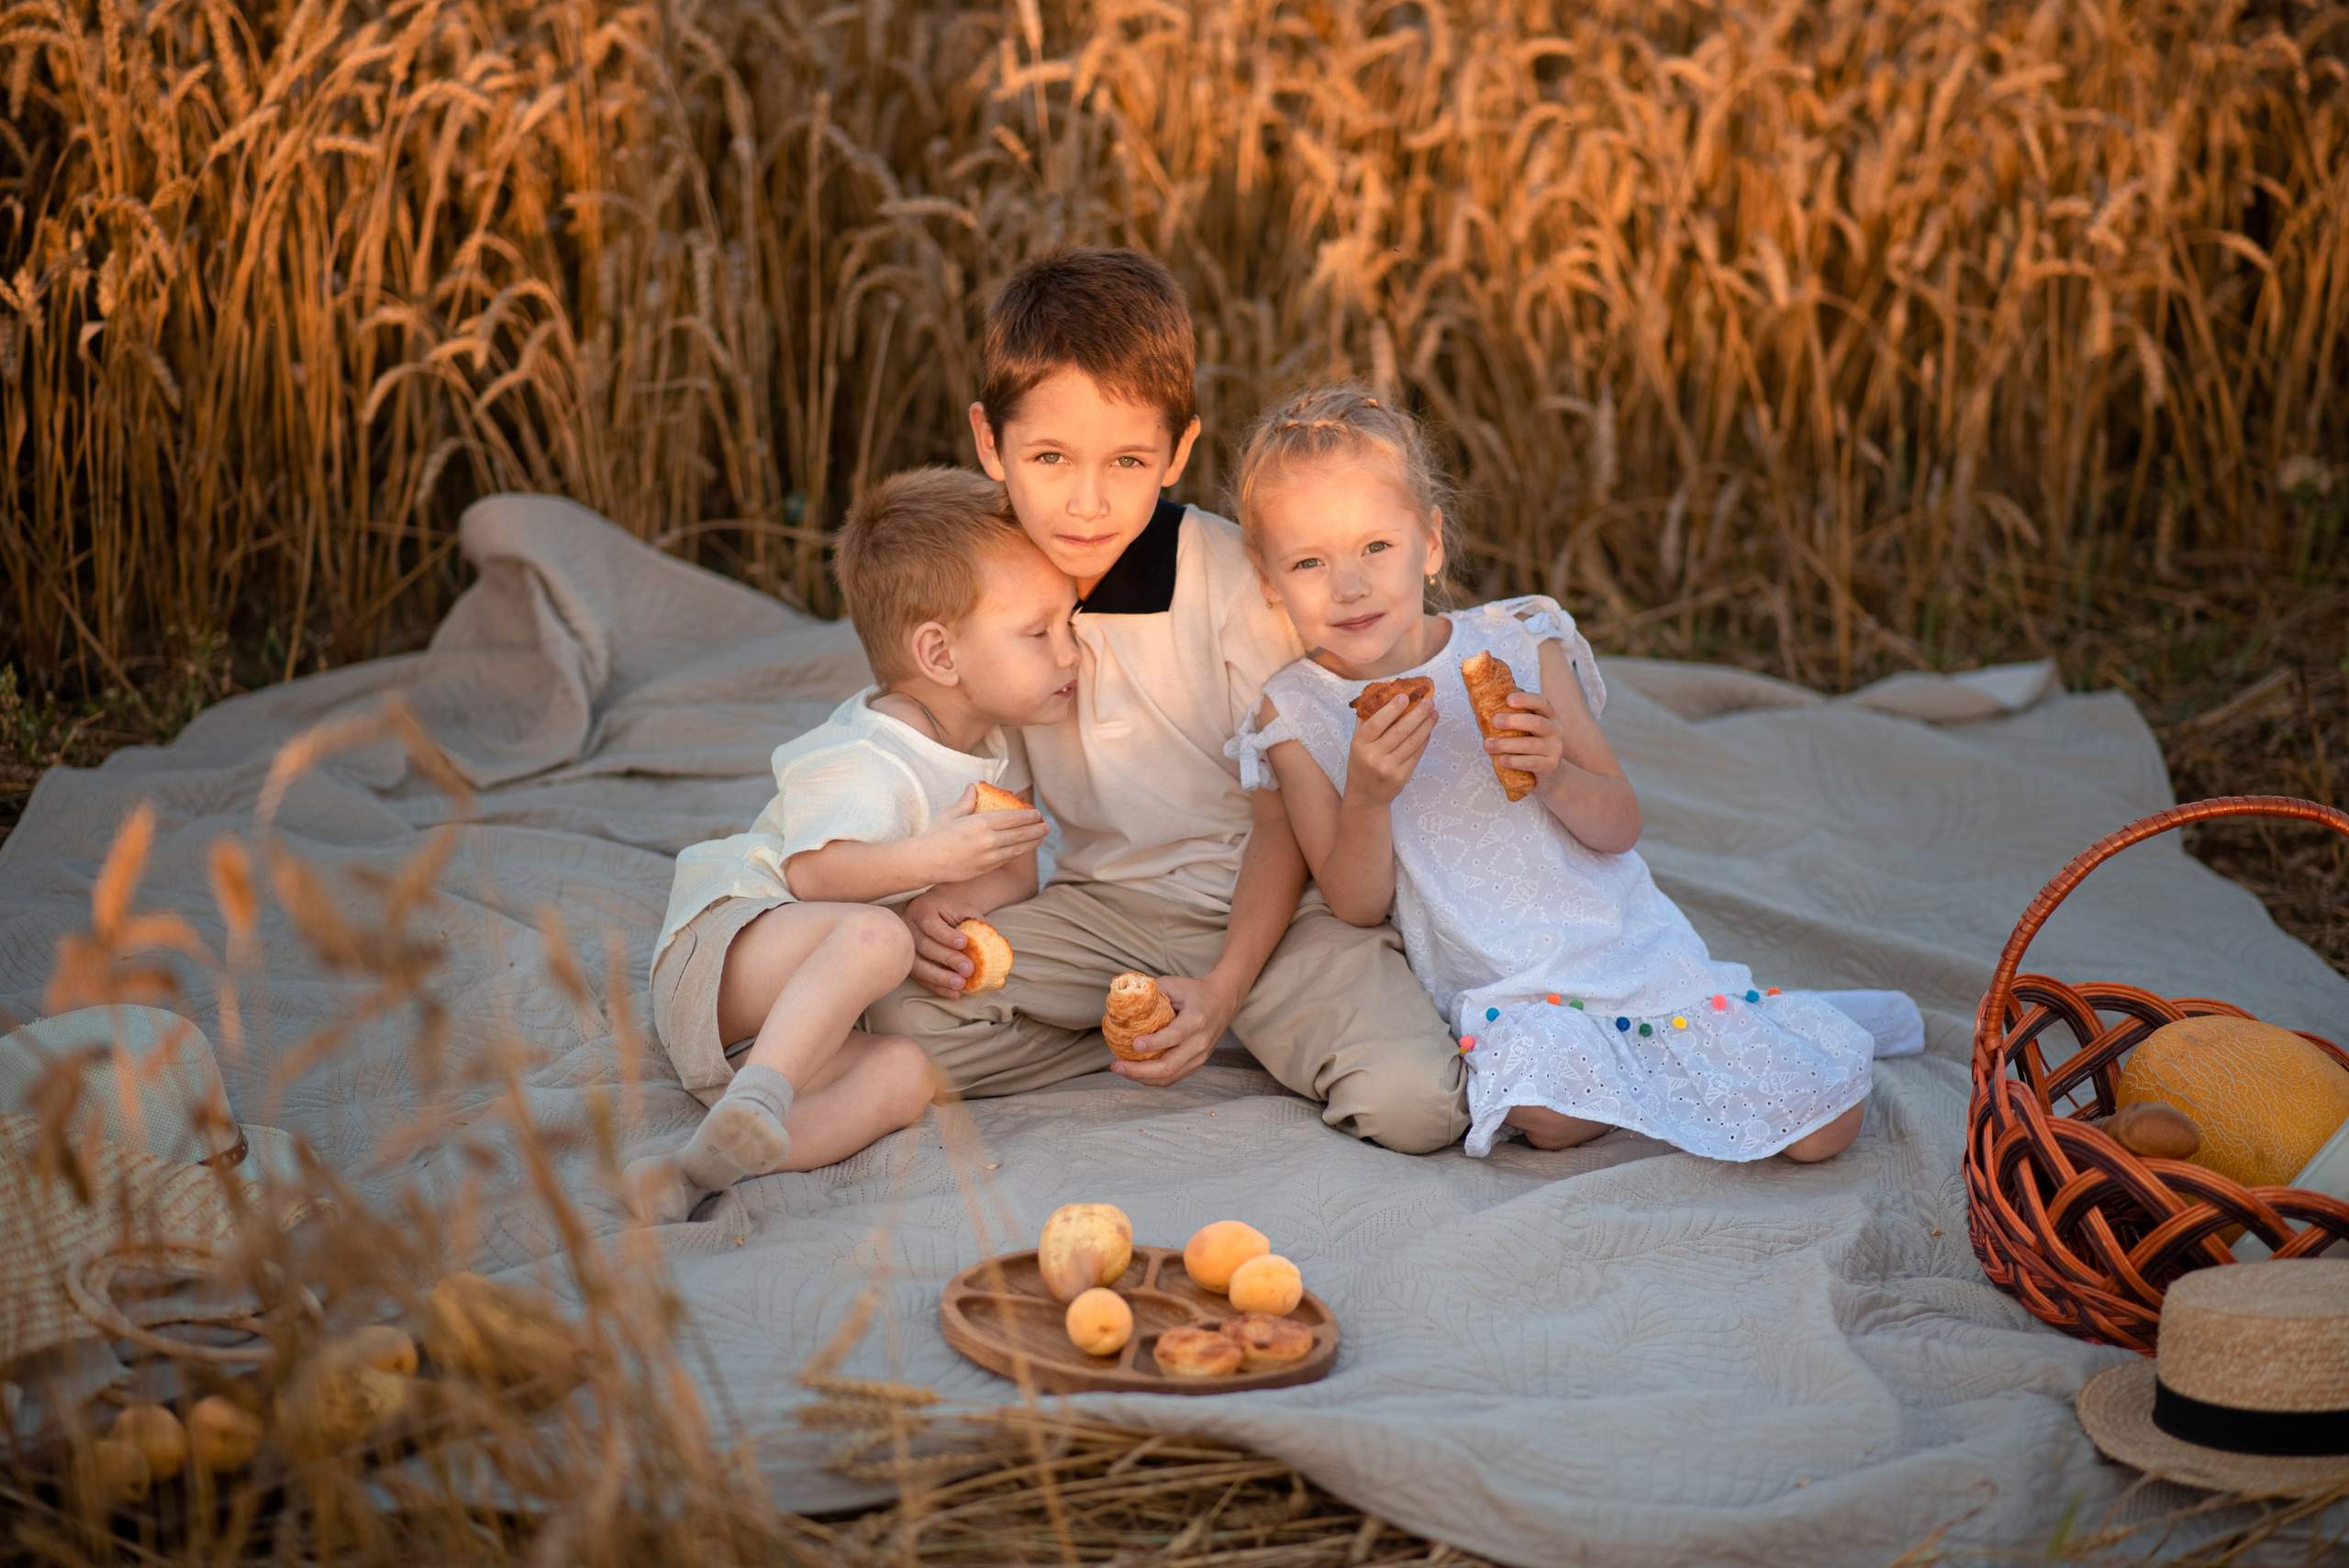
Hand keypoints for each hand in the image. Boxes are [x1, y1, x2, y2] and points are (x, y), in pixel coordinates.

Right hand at [901, 889, 986, 996]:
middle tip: (968, 969)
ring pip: (917, 965)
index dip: (945, 935)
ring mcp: (905, 946)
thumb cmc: (954, 911)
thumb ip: (975, 925)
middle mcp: (908, 926)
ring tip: (961, 984)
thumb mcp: (965, 911)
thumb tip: (994, 945)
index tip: (964, 943)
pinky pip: (919, 978)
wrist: (940, 911)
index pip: (929, 923)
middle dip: (947, 959)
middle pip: (923, 945)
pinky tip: (953, 993)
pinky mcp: (908, 963)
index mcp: (922, 908)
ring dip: (940, 978)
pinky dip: (937, 987)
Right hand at [909, 785, 1048, 885]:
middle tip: (1047, 826)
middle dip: (1036, 829)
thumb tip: (973, 786)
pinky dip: (1018, 852)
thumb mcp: (950, 814)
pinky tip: (1023, 848)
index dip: (1028, 816)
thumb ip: (966, 801)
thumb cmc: (935, 835)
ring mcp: (988, 857)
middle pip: (1020, 834)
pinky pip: (1007, 859)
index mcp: (980, 823)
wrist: (925, 862)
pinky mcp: (986, 869)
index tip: (1037, 814)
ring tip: (1042, 836)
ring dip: (1032, 842)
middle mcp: (988, 841)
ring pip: (1017, 849)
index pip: (1012, 818)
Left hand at [1110, 971, 1238, 1087]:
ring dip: (1142, 1077)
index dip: (1154, 1043)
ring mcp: (1200, 1056)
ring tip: (1121, 1069)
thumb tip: (1122, 1001)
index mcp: (1197, 1019)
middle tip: (1117, 1065)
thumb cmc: (1195, 991)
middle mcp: (1200, 1042)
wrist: (1223, 1000)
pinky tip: (1135, 1072)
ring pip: (1169, 1076)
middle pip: (1170, 1065)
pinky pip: (1172, 1078)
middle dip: (1140, 1070)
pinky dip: (1152, 1079)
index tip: (1134, 1044)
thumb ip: (1151, 992)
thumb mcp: (1174, 984)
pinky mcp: (1196, 1064)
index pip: (1175, 1036)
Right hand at [1344, 692, 1437, 806]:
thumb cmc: (1361, 762)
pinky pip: (1416, 754)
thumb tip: (1383, 692)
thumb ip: (1367, 719)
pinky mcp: (1402, 776)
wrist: (1365, 796)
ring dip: (1426, 725)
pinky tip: (1429, 729)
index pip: (1377, 723)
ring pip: (1412, 742)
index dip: (1392, 709)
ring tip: (1434, 713)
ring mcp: (1389, 768)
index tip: (1405, 696)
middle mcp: (1373, 756)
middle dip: (1417, 714)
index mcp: (1360, 744)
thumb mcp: (1357, 742)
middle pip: (1400, 731)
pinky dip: (1424, 740)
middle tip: (1429, 701)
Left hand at [1486, 691, 1567, 786]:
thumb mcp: (1526, 729)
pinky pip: (1531, 763)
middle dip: (1513, 721)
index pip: (1541, 702)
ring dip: (1506, 744)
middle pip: (1536, 722)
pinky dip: (1514, 761)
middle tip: (1494, 721)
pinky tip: (1502, 760)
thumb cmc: (1530, 745)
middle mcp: (1555, 731)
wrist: (1548, 773)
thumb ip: (1514, 716)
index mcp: (1550, 716)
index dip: (1525, 699)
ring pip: (1530, 744)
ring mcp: (1555, 749)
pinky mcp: (1550, 766)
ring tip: (1488, 745)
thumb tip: (1488, 702)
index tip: (1508, 699)